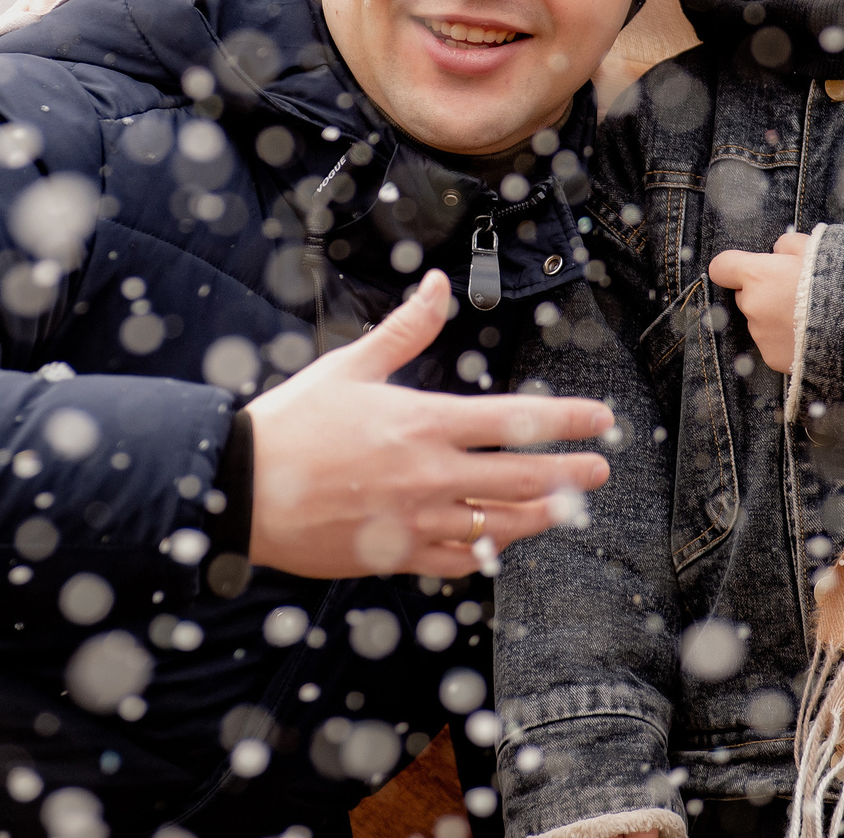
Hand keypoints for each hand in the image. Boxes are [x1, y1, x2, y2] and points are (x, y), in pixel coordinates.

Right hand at [245, 271, 615, 579]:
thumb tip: (435, 285)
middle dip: (571, 475)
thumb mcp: (350, 365)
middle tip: (599, 470)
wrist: (242, 488)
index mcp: (424, 422)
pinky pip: (458, 559)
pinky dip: (486, 551)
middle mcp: (430, 475)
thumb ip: (404, 329)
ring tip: (566, 509)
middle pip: (523, 478)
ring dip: (540, 516)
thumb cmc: (294, 422)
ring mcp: (416, 520)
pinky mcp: (395, 555)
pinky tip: (499, 542)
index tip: (601, 420)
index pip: (516, 420)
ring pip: (499, 525)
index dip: (568, 420)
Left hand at [707, 231, 809, 374]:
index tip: (746, 268)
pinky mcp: (772, 358)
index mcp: (757, 276)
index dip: (733, 267)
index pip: (721, 267)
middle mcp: (752, 306)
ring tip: (808, 316)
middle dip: (762, 293)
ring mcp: (761, 335)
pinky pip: (772, 344)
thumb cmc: (836, 282)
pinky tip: (809, 335)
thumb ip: (787, 245)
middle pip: (744, 296)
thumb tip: (777, 251)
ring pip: (759, 321)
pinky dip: (785, 340)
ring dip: (775, 317)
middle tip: (794, 292)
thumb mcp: (814, 247)